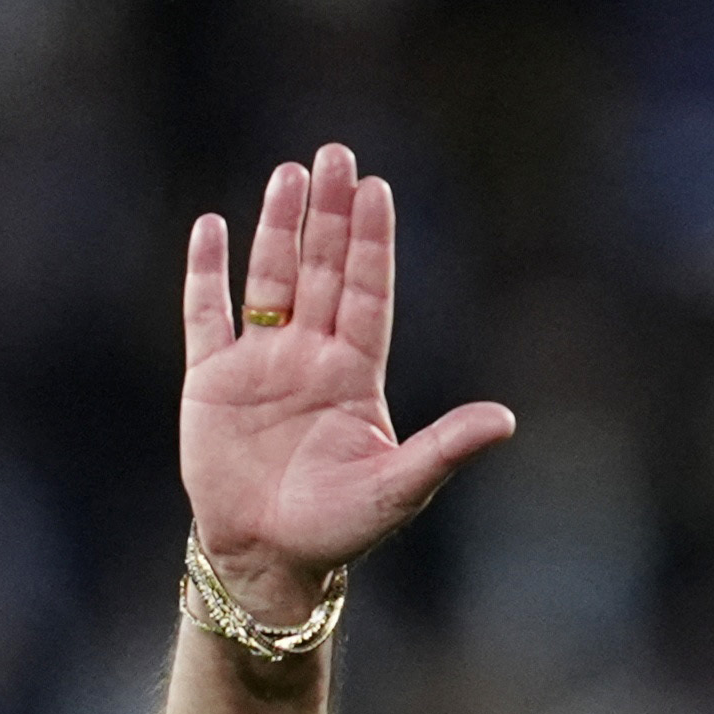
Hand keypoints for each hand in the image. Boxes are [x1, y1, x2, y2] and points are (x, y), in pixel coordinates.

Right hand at [180, 143, 515, 621]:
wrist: (271, 559)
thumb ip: (447, 448)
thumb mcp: (400, 486)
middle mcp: (310, 357)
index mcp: (356, 375)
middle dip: (330, 215)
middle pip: (324, 270)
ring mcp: (260, 364)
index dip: (374, 243)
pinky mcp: (211, 380)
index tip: (378, 190)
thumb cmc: (340, 527)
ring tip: (288, 176)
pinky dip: (208, 273)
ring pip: (271, 279)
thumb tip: (506, 421)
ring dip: (278, 228)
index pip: (369, 293)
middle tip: (336, 154)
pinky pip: (207, 315)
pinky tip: (213, 229)